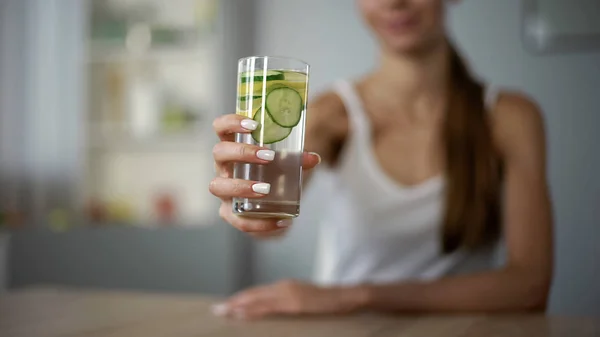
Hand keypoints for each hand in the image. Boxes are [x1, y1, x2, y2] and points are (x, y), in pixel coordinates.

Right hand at [210, 114, 320, 236]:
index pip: (221, 128)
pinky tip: (282, 221)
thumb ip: (298, 159)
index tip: (254, 125)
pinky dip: (261, 223)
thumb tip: (313, 158)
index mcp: (234, 147)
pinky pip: (238, 220)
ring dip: (241, 186)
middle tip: (268, 156)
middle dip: (242, 153)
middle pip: (219, 153)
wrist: (272, 205)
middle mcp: (224, 167)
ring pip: (217, 186)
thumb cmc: (273, 174)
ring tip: (266, 189)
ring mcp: (224, 190)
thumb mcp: (286, 164)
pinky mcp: (230, 214)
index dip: (231, 122)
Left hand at [211, 280, 367, 319]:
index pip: (257, 294)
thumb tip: (271, 310)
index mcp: (285, 287)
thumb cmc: (326, 301)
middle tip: (216, 310)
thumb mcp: (303, 300)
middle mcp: (284, 287)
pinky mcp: (296, 303)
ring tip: (224, 311)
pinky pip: (270, 307)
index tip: (226, 305)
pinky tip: (244, 313)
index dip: (240, 299)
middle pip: (253, 296)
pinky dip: (255, 309)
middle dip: (234, 303)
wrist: (346, 297)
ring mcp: (289, 294)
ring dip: (240, 306)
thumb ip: (287, 303)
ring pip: (258, 300)